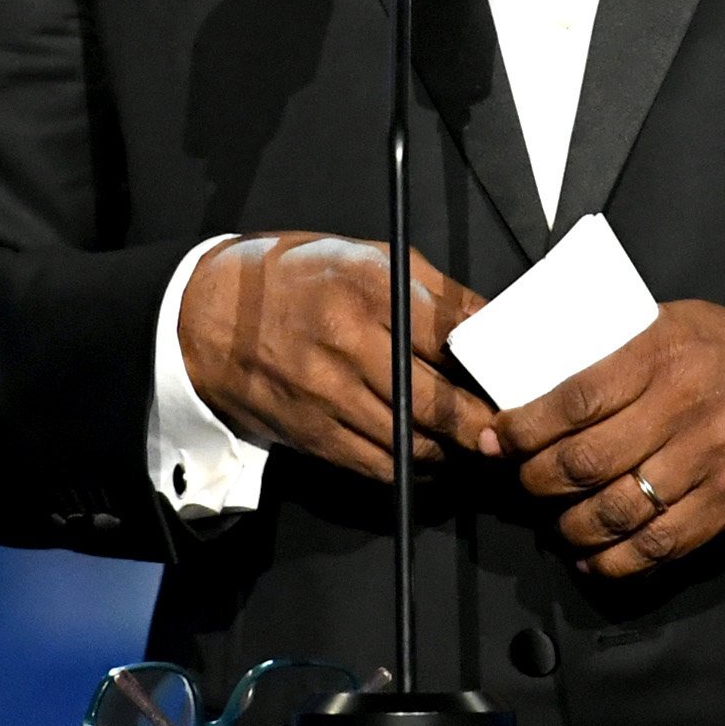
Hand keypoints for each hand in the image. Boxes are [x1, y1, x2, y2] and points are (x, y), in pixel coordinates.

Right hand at [179, 232, 495, 482]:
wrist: (209, 316)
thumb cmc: (295, 277)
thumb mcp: (366, 257)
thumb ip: (430, 289)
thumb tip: (487, 320)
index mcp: (372, 288)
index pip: (454, 337)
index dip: (491, 364)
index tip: (515, 377)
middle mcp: (352, 342)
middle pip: (441, 400)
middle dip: (483, 422)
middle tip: (508, 428)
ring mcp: (331, 393)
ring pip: (414, 441)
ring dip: (451, 450)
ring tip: (474, 444)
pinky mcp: (314, 432)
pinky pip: (379, 464)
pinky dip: (413, 468)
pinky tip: (430, 457)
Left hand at [483, 301, 724, 578]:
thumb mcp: (676, 320)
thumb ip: (617, 345)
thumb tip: (544, 371)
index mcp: (661, 352)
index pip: (574, 398)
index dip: (526, 426)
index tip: (500, 437)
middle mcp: (682, 408)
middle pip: (586, 462)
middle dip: (537, 480)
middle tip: (522, 480)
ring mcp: (707, 461)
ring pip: (616, 511)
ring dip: (570, 526)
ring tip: (555, 521)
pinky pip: (660, 546)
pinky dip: (616, 562)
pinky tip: (593, 557)